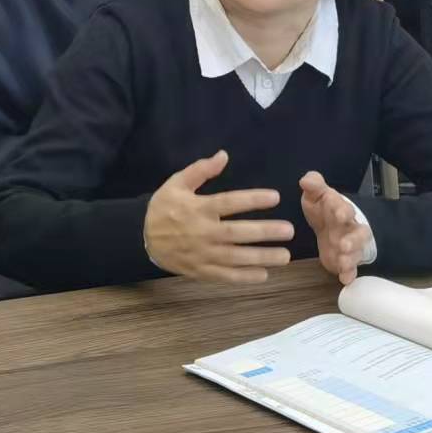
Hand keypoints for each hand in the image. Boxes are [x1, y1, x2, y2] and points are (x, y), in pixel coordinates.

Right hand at [142, 149, 293, 283]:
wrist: (142, 237)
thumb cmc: (164, 208)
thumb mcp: (176, 184)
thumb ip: (200, 170)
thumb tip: (223, 155)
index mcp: (198, 208)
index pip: (229, 202)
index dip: (252, 199)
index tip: (275, 197)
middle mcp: (203, 232)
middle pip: (237, 232)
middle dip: (264, 232)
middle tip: (289, 230)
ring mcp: (203, 254)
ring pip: (236, 257)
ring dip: (262, 257)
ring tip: (285, 255)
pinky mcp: (201, 270)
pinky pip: (226, 276)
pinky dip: (245, 277)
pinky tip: (264, 274)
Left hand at [300, 171, 369, 285]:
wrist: (330, 223)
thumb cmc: (322, 207)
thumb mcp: (315, 194)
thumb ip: (313, 185)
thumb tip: (305, 180)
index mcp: (339, 209)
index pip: (345, 208)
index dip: (342, 211)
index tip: (338, 214)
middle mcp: (349, 227)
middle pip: (358, 233)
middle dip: (352, 240)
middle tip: (343, 245)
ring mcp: (348, 245)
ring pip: (356, 252)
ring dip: (351, 258)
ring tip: (343, 263)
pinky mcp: (345, 259)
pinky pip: (351, 268)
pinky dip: (349, 274)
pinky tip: (345, 279)